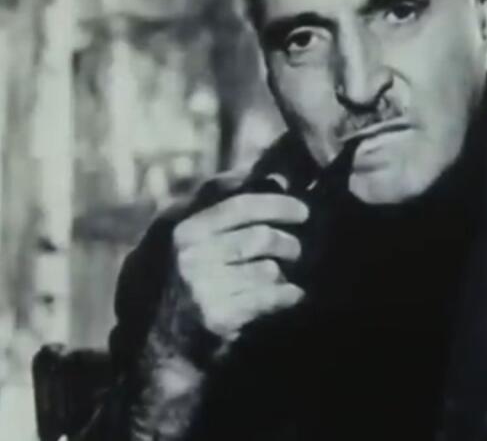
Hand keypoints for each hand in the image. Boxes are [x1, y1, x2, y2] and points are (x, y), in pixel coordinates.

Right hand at [153, 193, 308, 365]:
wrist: (149, 346)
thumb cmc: (169, 280)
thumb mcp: (175, 236)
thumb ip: (213, 206)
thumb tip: (270, 178)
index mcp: (181, 228)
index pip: (240, 204)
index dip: (277, 203)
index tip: (300, 209)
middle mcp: (190, 255)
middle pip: (260, 236)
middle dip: (288, 241)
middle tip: (296, 248)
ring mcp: (203, 286)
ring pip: (266, 268)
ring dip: (283, 270)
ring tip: (285, 271)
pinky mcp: (217, 316)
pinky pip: (269, 298)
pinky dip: (288, 295)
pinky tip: (294, 295)